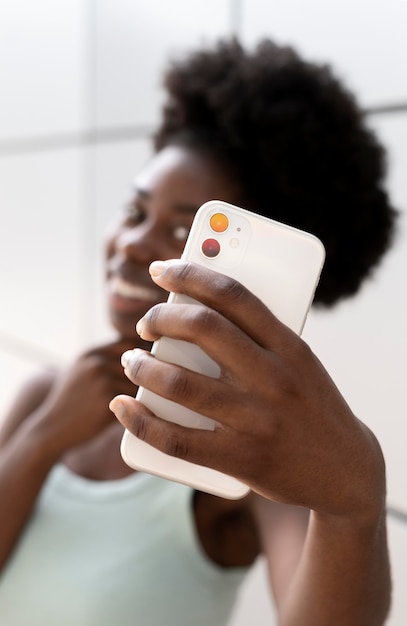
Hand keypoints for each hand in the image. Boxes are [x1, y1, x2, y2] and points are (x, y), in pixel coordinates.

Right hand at [38, 338, 138, 453]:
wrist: (53, 428)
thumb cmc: (74, 399)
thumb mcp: (81, 369)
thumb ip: (105, 358)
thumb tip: (143, 351)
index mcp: (91, 353)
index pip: (129, 346)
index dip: (140, 358)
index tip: (143, 372)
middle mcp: (96, 364)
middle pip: (137, 365)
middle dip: (143, 379)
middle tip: (141, 392)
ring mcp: (102, 382)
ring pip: (139, 383)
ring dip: (142, 395)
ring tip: (132, 404)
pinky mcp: (109, 403)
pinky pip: (136, 400)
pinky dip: (137, 408)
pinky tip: (127, 414)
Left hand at [110, 260, 384, 520]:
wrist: (347, 472)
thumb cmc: (313, 407)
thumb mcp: (300, 362)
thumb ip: (260, 338)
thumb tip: (199, 315)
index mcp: (290, 346)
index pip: (233, 294)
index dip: (190, 274)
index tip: (163, 269)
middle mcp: (274, 378)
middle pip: (203, 328)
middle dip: (160, 317)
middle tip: (146, 323)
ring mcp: (256, 420)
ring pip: (181, 382)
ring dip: (143, 366)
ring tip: (131, 361)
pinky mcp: (240, 458)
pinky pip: (176, 438)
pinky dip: (140, 420)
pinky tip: (123, 407)